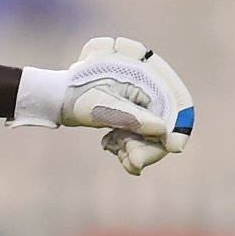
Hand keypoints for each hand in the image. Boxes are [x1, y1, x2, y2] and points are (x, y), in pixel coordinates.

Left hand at [17, 37, 193, 174]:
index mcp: (146, 72)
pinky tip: (109, 145)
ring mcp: (142, 99)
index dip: (179, 124)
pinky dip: (129, 145)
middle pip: (166, 121)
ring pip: (153, 132)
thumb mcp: (103, 108)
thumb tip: (163, 130)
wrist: (55, 98)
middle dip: (149, 145)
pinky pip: (141, 134)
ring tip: (113, 151)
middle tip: (132, 163)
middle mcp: (149, 84)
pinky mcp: (133, 111)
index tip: (174, 148)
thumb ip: (133, 118)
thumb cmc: (76, 96)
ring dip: (136, 148)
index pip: (176, 100)